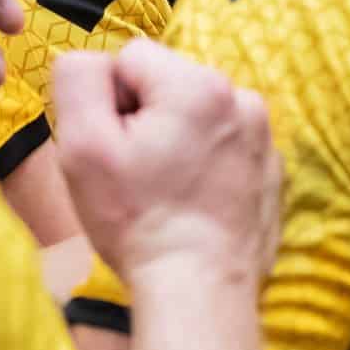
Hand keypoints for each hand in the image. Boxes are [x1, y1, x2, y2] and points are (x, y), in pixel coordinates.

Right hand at [50, 41, 281, 284]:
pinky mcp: (271, 168)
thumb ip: (78, 79)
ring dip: (175, 140)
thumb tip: (92, 61)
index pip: (130, 58)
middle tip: (137, 175)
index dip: (109, 102)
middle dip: (144, 118)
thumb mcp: (82, 146)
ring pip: (195, 114)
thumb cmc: (137, 221)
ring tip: (166, 191)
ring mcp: (263, 135)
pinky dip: (204, 165)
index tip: (116, 149)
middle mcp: (242, 98)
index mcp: (198, 84)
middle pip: (167, 84)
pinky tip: (191, 202)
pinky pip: (222, 145)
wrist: (199, 291)